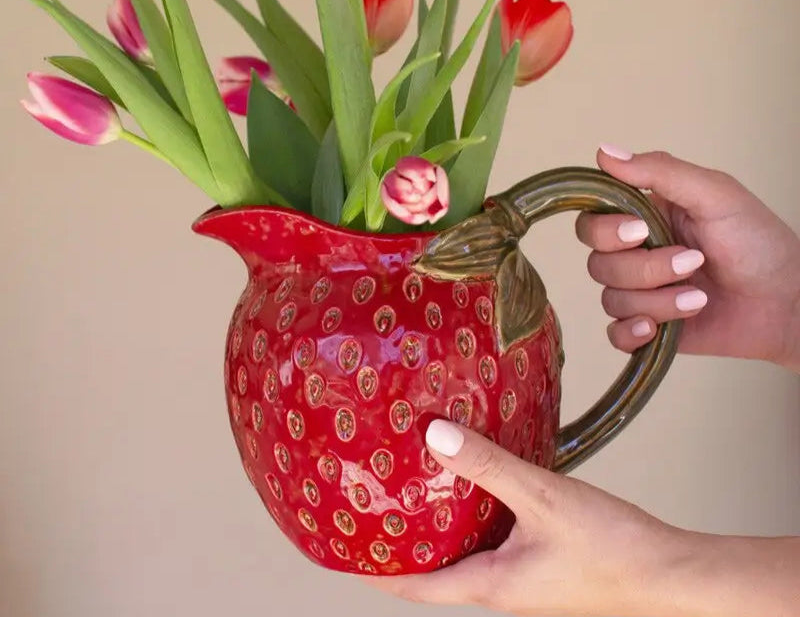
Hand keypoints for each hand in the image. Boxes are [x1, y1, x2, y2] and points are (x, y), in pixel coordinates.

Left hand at [371, 421, 799, 616]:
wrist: (670, 574)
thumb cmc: (612, 550)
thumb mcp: (543, 499)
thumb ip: (489, 465)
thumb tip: (434, 436)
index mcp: (489, 584)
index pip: (411, 586)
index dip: (371, 570)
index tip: (339, 549)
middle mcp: (498, 584)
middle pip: (431, 569)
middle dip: (398, 544)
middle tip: (370, 508)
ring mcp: (520, 574)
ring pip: (462, 551)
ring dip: (435, 527)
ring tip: (410, 489)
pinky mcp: (539, 557)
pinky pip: (491, 537)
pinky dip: (471, 514)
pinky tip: (474, 482)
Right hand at [576, 146, 799, 370]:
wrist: (789, 303)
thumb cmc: (759, 243)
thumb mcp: (715, 194)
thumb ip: (660, 171)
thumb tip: (605, 152)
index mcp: (643, 218)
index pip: (592, 222)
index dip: (605, 231)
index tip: (640, 231)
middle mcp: (635, 255)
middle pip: (598, 263)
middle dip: (643, 268)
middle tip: (691, 262)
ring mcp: (641, 293)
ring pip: (611, 299)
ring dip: (656, 301)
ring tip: (698, 298)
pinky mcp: (651, 328)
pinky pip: (616, 334)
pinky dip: (632, 332)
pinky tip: (657, 329)